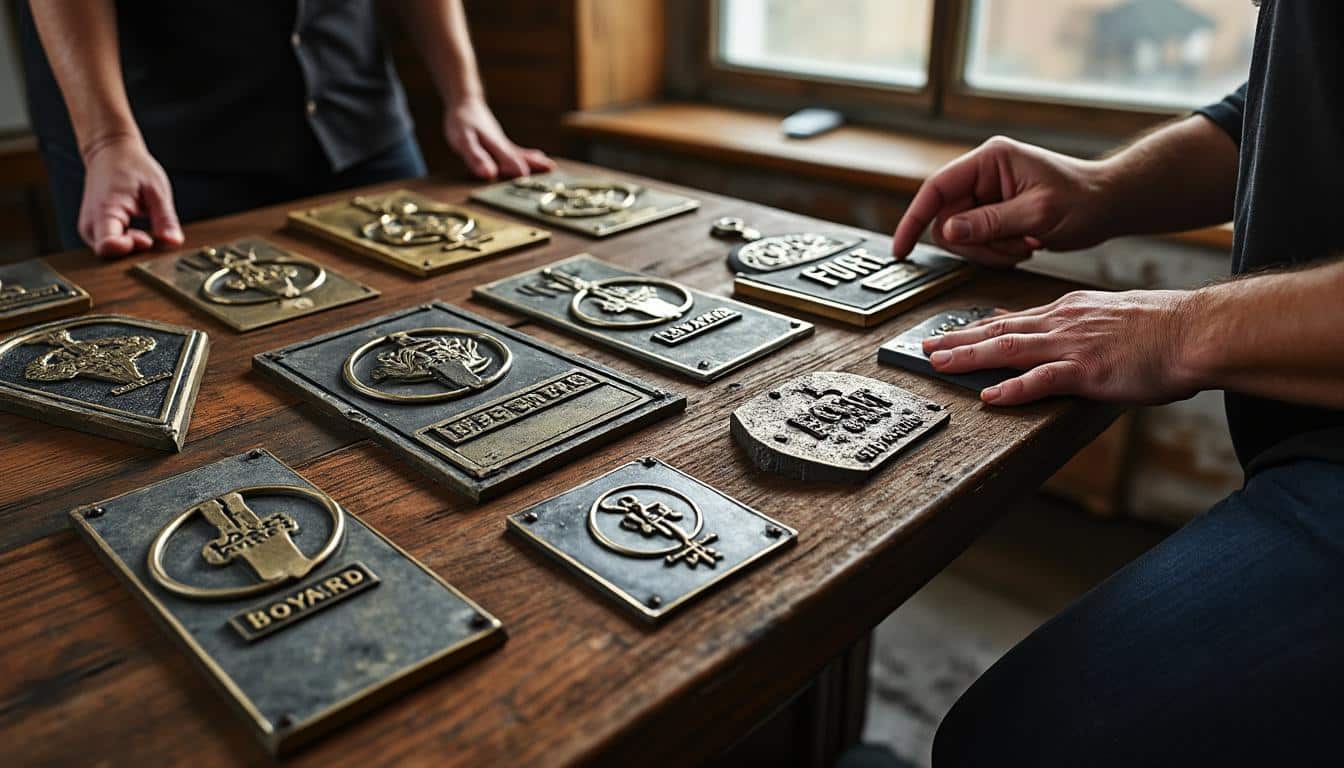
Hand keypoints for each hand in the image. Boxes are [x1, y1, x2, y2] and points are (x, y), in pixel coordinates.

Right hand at [78, 134, 182, 257]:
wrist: (109, 152)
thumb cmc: (131, 166)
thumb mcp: (157, 191)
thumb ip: (165, 219)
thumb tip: (174, 242)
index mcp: (104, 211)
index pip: (108, 247)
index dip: (131, 249)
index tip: (147, 238)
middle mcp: (91, 224)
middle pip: (110, 255)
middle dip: (134, 252)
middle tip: (151, 235)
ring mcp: (89, 229)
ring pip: (110, 255)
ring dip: (131, 249)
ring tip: (144, 230)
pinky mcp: (94, 231)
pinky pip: (110, 247)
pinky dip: (126, 245)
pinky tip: (139, 234)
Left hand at [444, 98, 553, 179]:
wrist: (466, 101)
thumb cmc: (462, 121)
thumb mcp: (463, 140)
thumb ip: (476, 157)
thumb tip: (489, 174)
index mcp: (495, 146)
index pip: (507, 159)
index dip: (515, 168)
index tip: (526, 176)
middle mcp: (503, 145)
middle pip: (520, 157)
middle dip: (534, 166)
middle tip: (551, 170)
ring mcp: (504, 144)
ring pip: (522, 154)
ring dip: (536, 161)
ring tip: (551, 166)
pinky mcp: (503, 144)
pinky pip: (519, 151)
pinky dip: (530, 156)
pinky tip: (540, 158)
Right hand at [891, 136, 1112, 266]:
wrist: (1110, 204)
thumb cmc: (1084, 200)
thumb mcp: (1037, 214)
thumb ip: (989, 222)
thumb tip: (947, 231)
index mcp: (990, 160)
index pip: (935, 189)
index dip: (913, 219)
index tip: (901, 249)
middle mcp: (983, 174)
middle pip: (946, 219)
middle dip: (974, 244)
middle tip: (1009, 249)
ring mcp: (987, 194)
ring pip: (960, 236)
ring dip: (989, 251)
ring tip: (1024, 244)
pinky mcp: (993, 212)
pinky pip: (976, 242)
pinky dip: (997, 253)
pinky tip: (1025, 244)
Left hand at [921, 289, 1201, 405]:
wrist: (1200, 329)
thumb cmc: (1170, 326)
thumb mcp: (1119, 314)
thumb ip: (1088, 324)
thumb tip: (1075, 334)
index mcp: (1072, 309)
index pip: (1016, 318)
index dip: (980, 327)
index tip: (956, 332)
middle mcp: (1065, 321)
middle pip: (999, 330)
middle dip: (957, 339)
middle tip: (926, 346)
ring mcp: (1073, 345)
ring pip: (1008, 349)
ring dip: (969, 358)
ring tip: (939, 364)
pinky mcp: (1088, 370)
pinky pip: (1042, 380)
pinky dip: (1013, 390)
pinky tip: (990, 397)